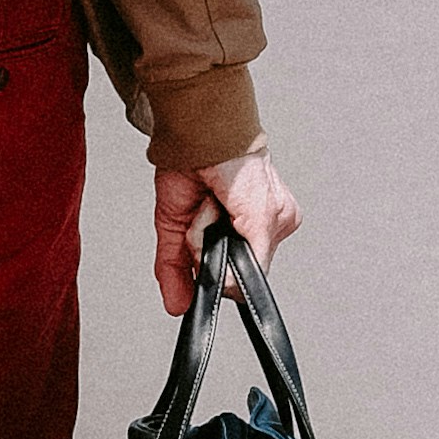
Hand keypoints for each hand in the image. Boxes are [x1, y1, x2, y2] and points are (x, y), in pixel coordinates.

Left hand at [152, 144, 300, 320]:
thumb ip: (255, 260)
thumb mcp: (264, 219)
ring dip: (198, 244)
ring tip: (207, 210)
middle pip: (224, 266)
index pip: (254, 267)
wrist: (207, 138)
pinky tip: (178, 300)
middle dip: (219, 253)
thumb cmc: (244, 167)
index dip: (241, 268)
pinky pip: (170, 263)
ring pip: (196, 263)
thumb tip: (234, 292)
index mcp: (268, 224)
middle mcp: (233, 229)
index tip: (235, 258)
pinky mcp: (173, 224)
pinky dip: (174, 283)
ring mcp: (202, 229)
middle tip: (223, 222)